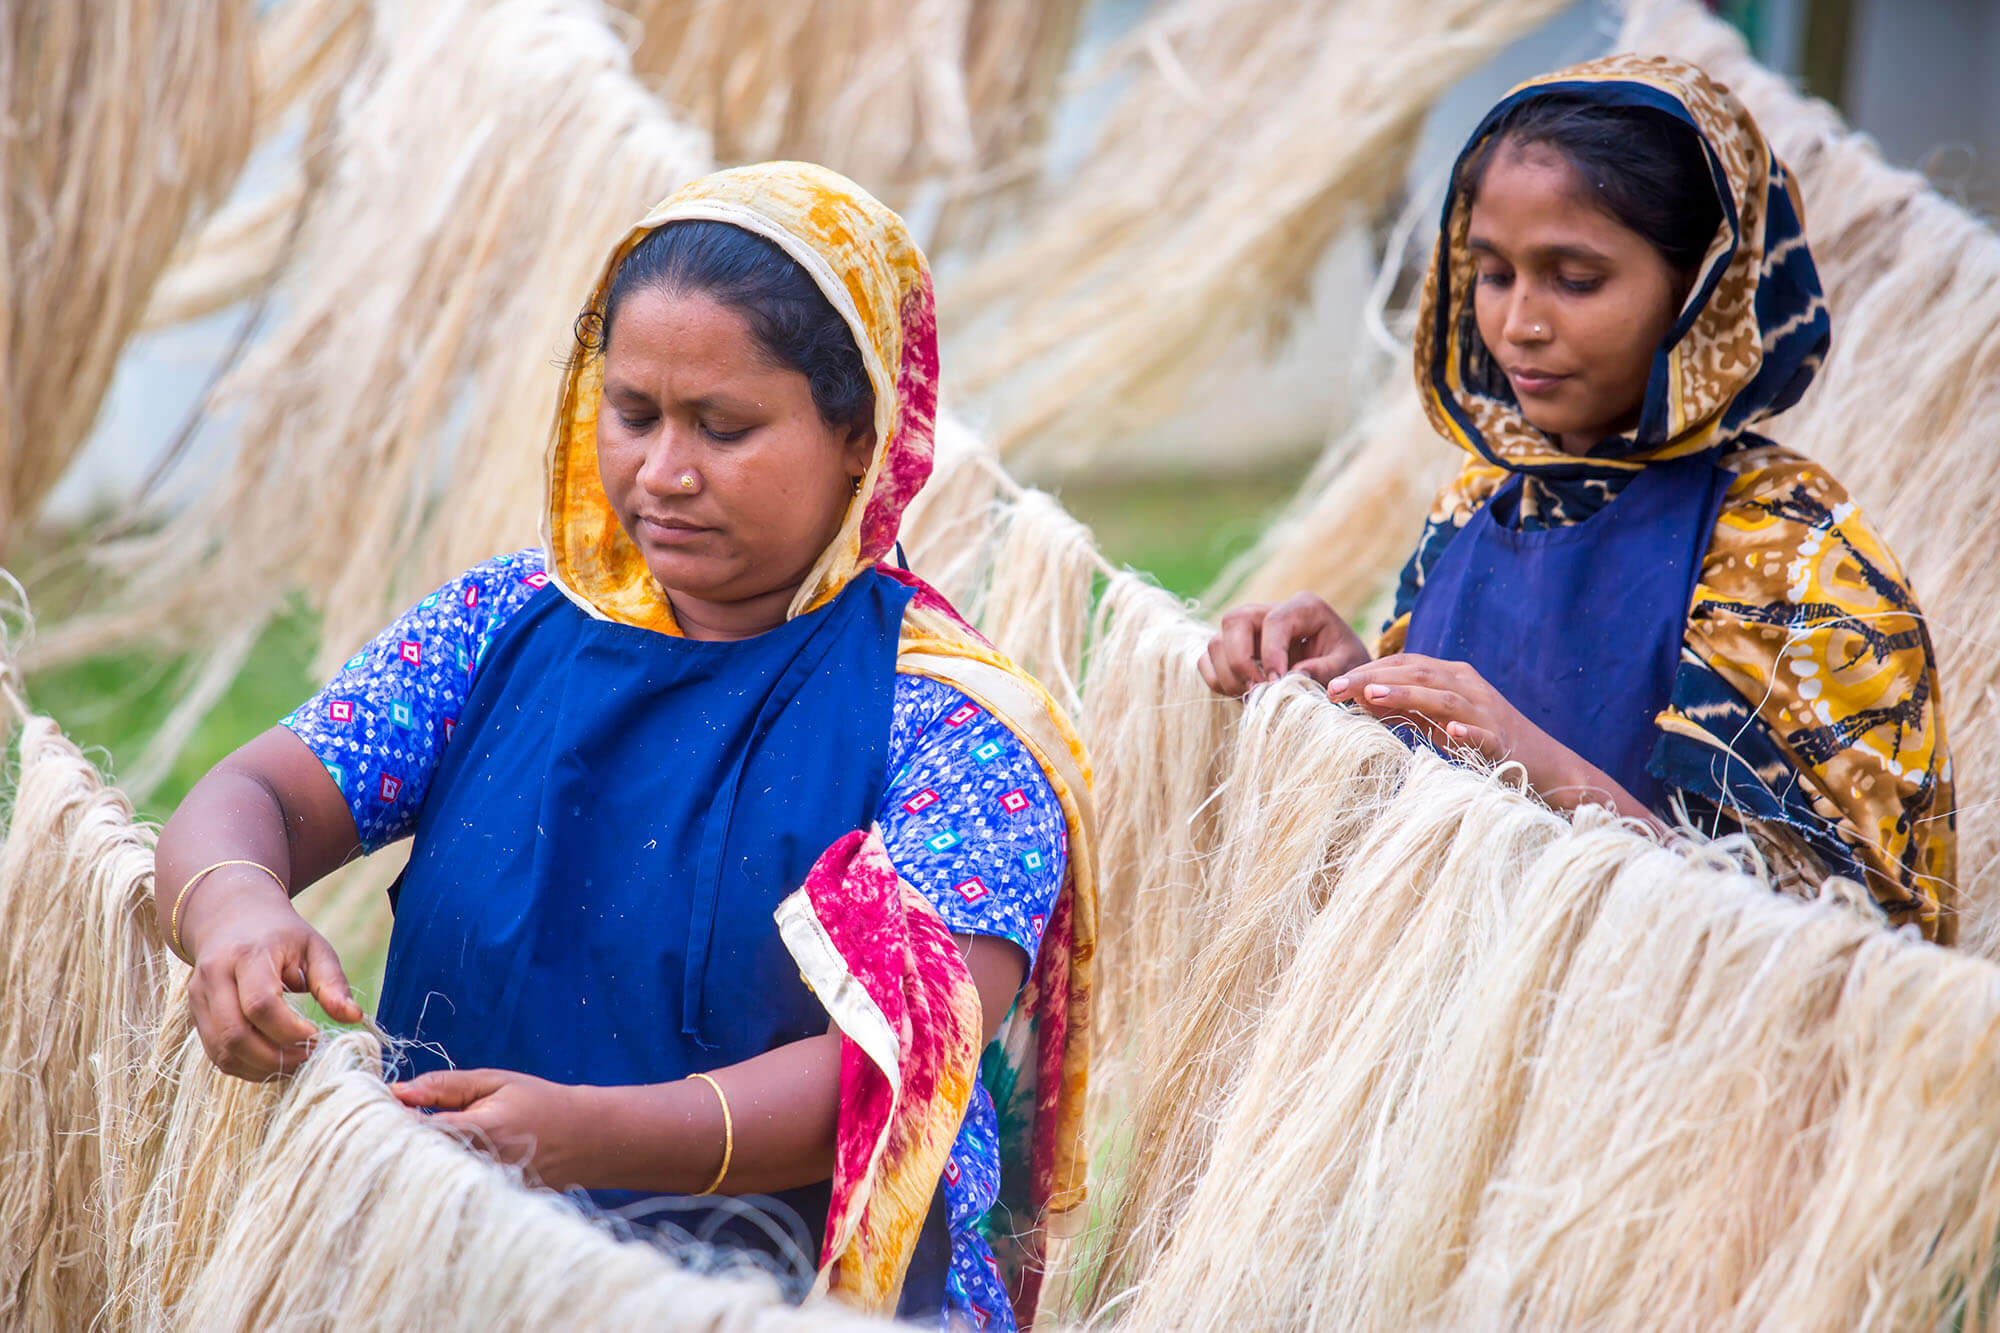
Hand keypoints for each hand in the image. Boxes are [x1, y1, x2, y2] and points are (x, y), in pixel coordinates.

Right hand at [185, 877, 360, 1080]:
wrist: (231, 918)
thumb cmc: (281, 936)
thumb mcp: (314, 947)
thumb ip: (332, 983)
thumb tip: (354, 1016)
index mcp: (247, 955)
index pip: (261, 1004)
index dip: (290, 1031)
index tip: (318, 1036)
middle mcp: (214, 976)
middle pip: (236, 1034)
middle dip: (276, 1057)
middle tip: (309, 1055)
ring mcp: (198, 997)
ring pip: (223, 1051)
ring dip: (261, 1067)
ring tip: (295, 1060)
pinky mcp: (195, 1015)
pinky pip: (217, 1054)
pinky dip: (246, 1066)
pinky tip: (273, 1061)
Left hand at [393, 1068, 605, 1189]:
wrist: (586, 1139)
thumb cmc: (539, 1102)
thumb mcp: (495, 1082)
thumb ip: (445, 1086)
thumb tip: (396, 1091)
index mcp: (480, 1131)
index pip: (415, 1131)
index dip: (390, 1120)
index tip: (377, 1107)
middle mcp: (479, 1167)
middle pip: (415, 1161)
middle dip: (395, 1143)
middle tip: (384, 1126)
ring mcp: (483, 1191)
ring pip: (427, 1180)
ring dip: (413, 1162)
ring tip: (411, 1144)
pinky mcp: (486, 1204)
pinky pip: (446, 1193)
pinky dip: (434, 1178)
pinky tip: (436, 1165)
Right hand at [1199, 593, 1370, 697]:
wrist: (1338, 669)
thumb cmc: (1346, 663)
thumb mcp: (1349, 665)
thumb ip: (1327, 670)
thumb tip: (1293, 676)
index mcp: (1304, 608)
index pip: (1275, 621)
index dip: (1272, 653)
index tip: (1278, 683)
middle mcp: (1269, 611)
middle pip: (1235, 621)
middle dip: (1241, 660)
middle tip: (1259, 690)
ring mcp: (1247, 630)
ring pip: (1217, 642)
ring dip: (1230, 675)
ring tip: (1254, 697)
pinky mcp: (1232, 648)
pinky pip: (1208, 660)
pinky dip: (1218, 680)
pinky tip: (1243, 694)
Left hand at [1328, 653, 1648, 817]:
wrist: (1544, 765)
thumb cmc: (1482, 743)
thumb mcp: (1436, 721)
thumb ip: (1404, 707)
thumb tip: (1360, 698)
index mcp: (1452, 678)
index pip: (1405, 665)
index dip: (1368, 671)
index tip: (1332, 684)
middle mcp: (1469, 687)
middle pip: (1418, 673)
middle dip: (1375, 678)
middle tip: (1337, 688)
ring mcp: (1488, 711)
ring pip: (1445, 697)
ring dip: (1408, 693)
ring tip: (1373, 696)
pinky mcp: (1503, 740)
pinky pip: (1484, 732)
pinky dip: (1468, 729)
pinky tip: (1451, 731)